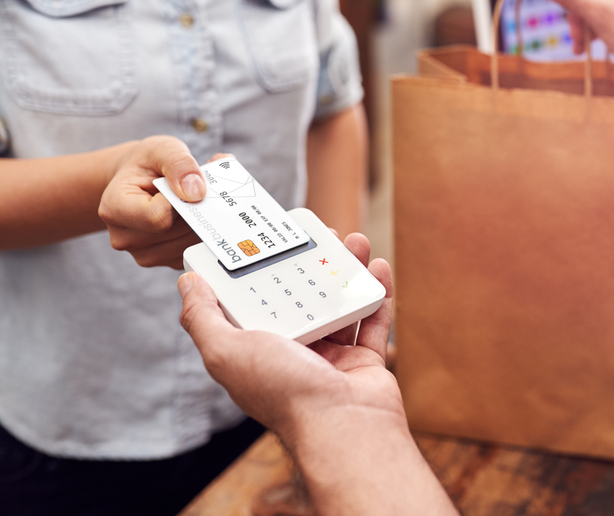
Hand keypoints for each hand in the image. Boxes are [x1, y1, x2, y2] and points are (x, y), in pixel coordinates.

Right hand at [98, 137, 211, 268]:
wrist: (140, 180)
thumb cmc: (148, 163)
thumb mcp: (162, 149)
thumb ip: (180, 164)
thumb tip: (196, 193)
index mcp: (114, 208)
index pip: (157, 217)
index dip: (179, 201)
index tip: (182, 185)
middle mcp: (125, 238)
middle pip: (177, 233)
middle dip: (197, 210)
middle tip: (202, 189)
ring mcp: (144, 254)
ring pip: (190, 244)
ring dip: (205, 222)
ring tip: (196, 201)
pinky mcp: (165, 261)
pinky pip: (195, 253)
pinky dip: (205, 233)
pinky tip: (199, 215)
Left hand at [179, 234, 457, 514]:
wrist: (344, 427)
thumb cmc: (283, 392)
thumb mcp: (226, 351)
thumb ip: (202, 317)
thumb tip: (187, 282)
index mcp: (256, 352)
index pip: (253, 303)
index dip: (261, 269)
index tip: (270, 239)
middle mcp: (293, 355)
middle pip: (301, 297)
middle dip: (311, 263)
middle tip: (321, 234)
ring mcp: (332, 358)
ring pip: (339, 304)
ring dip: (347, 270)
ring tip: (354, 241)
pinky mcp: (365, 362)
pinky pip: (371, 320)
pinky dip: (376, 292)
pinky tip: (378, 267)